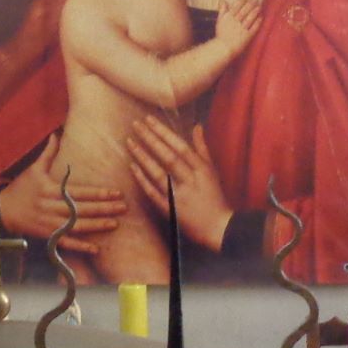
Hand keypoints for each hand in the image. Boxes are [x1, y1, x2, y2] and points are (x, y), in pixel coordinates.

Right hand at [0, 135, 126, 254]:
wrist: (2, 210)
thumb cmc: (21, 187)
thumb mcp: (34, 169)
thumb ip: (48, 153)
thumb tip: (56, 133)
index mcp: (51, 189)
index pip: (79, 191)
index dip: (99, 193)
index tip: (116, 192)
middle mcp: (51, 207)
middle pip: (82, 209)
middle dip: (104, 208)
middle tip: (124, 207)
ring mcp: (49, 223)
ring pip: (77, 226)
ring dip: (97, 226)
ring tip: (115, 224)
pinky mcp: (46, 236)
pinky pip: (65, 243)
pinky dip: (80, 247)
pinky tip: (96, 249)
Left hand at [126, 117, 232, 249]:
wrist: (218, 227)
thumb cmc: (215, 196)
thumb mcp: (212, 170)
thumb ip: (202, 147)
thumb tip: (197, 126)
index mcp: (202, 170)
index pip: (180, 146)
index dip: (164, 132)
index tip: (149, 120)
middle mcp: (190, 181)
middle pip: (168, 157)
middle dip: (151, 139)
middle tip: (136, 124)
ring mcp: (179, 196)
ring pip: (158, 173)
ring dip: (143, 156)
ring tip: (130, 141)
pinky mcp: (170, 210)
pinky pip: (153, 192)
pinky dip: (142, 179)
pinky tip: (132, 166)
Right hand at [212, 0, 262, 48]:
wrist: (223, 48)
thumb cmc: (221, 34)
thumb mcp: (220, 20)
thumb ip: (222, 10)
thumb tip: (223, 0)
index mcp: (228, 18)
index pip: (236, 7)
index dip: (241, 0)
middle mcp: (235, 22)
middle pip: (244, 11)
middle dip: (250, 4)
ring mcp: (241, 29)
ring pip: (249, 19)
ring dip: (254, 12)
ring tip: (259, 6)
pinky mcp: (247, 36)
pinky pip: (253, 28)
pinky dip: (257, 23)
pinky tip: (261, 17)